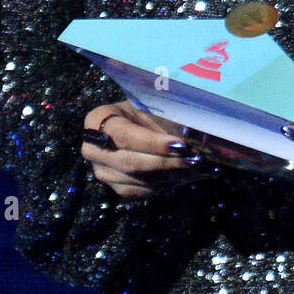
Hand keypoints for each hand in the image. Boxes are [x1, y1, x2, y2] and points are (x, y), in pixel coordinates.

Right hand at [81, 100, 219, 199]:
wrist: (138, 122)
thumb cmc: (146, 107)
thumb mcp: (153, 101)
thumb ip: (167, 112)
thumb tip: (195, 130)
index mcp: (97, 120)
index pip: (126, 136)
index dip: (154, 143)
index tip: (181, 145)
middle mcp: (93, 150)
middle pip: (131, 163)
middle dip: (167, 163)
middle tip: (195, 159)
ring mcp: (103, 172)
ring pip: (139, 181)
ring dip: (173, 176)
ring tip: (200, 167)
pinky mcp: (118, 188)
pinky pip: (144, 191)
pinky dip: (171, 184)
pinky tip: (192, 175)